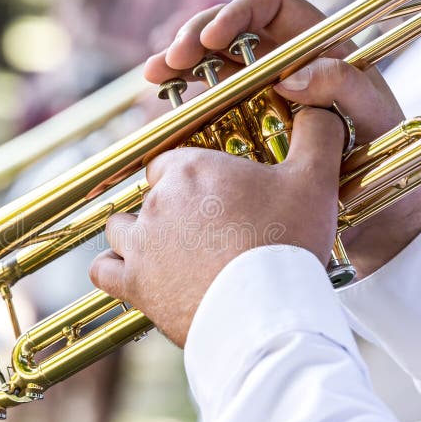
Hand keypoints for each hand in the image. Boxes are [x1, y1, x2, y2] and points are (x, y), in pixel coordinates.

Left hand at [89, 109, 344, 346]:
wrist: (267, 312)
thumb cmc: (287, 241)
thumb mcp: (315, 179)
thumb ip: (316, 134)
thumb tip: (317, 109)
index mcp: (191, 168)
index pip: (172, 161)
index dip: (192, 176)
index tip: (213, 194)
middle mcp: (157, 201)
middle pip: (151, 195)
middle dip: (174, 208)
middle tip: (207, 230)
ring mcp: (141, 244)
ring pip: (120, 228)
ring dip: (138, 235)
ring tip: (170, 250)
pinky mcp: (135, 285)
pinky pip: (102, 271)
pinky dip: (113, 271)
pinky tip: (133, 274)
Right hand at [145, 0, 420, 277]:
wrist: (377, 216)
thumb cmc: (387, 160)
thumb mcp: (375, 118)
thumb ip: (344, 87)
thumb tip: (292, 76)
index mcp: (316, 47)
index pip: (271, 9)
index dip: (237, 13)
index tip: (213, 39)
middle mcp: (283, 65)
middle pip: (229, 32)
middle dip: (194, 37)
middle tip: (169, 61)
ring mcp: (260, 98)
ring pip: (211, 66)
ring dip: (179, 65)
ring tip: (154, 77)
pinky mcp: (243, 131)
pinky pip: (208, 109)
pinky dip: (183, 103)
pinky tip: (164, 104)